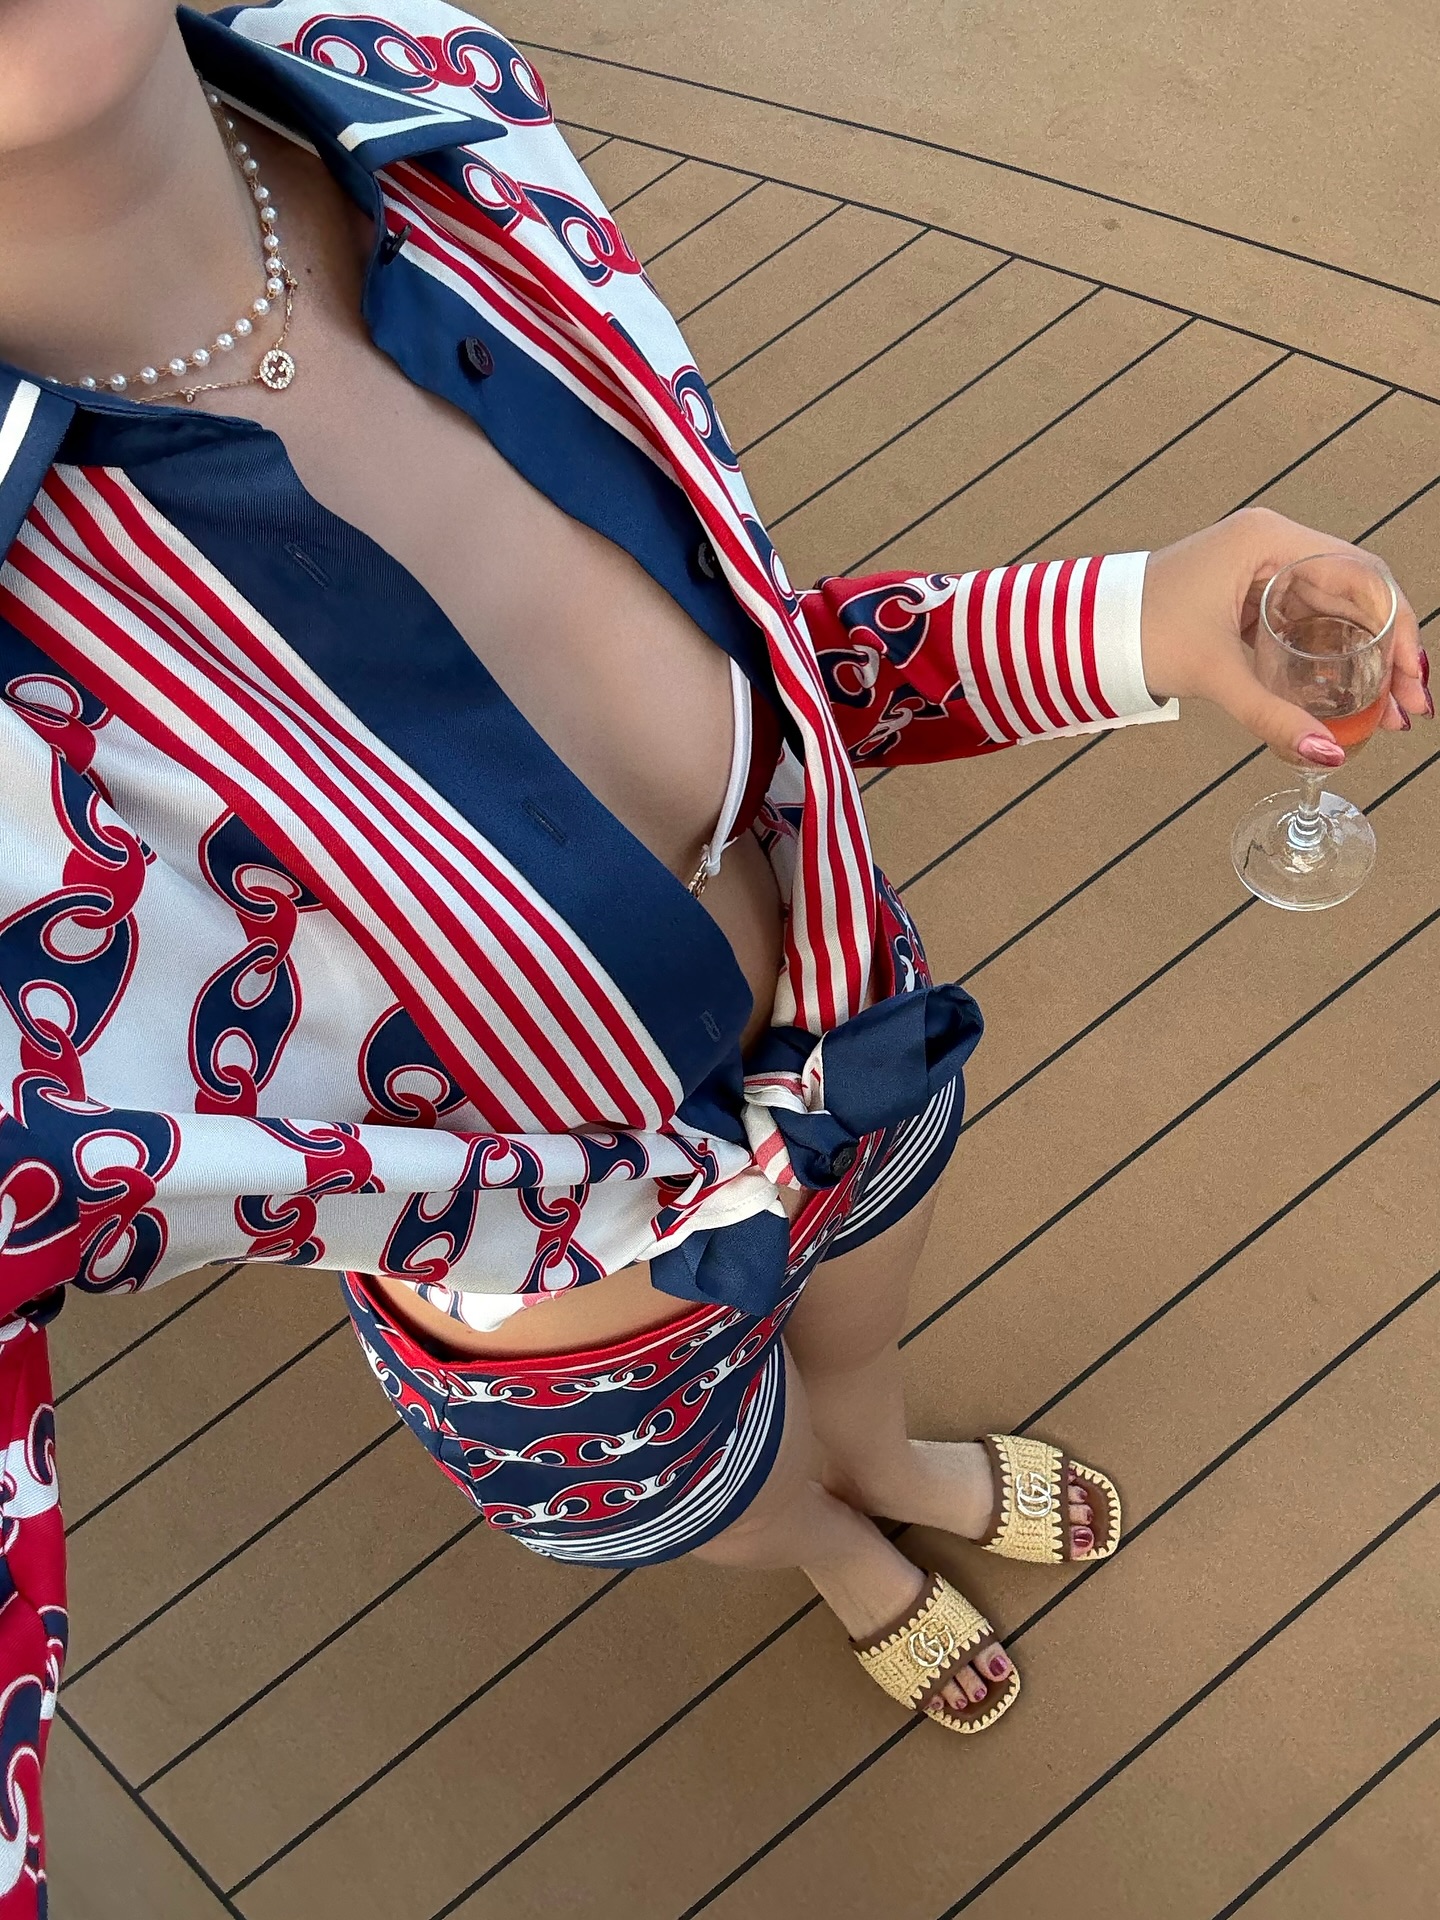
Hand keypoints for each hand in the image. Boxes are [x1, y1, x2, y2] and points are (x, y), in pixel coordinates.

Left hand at [1141, 508, 1430, 763]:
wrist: (1086, 631)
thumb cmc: (1140, 631)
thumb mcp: (1215, 674)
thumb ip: (1272, 716)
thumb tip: (1326, 756)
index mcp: (1270, 541)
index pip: (1364, 578)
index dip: (1398, 630)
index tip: (1412, 680)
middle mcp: (1274, 545)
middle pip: (1358, 596)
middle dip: (1390, 654)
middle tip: (1410, 708)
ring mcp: (1262, 570)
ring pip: (1335, 613)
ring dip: (1363, 659)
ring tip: (1388, 713)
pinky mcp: (1249, 597)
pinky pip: (1305, 623)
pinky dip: (1328, 658)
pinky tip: (1348, 696)